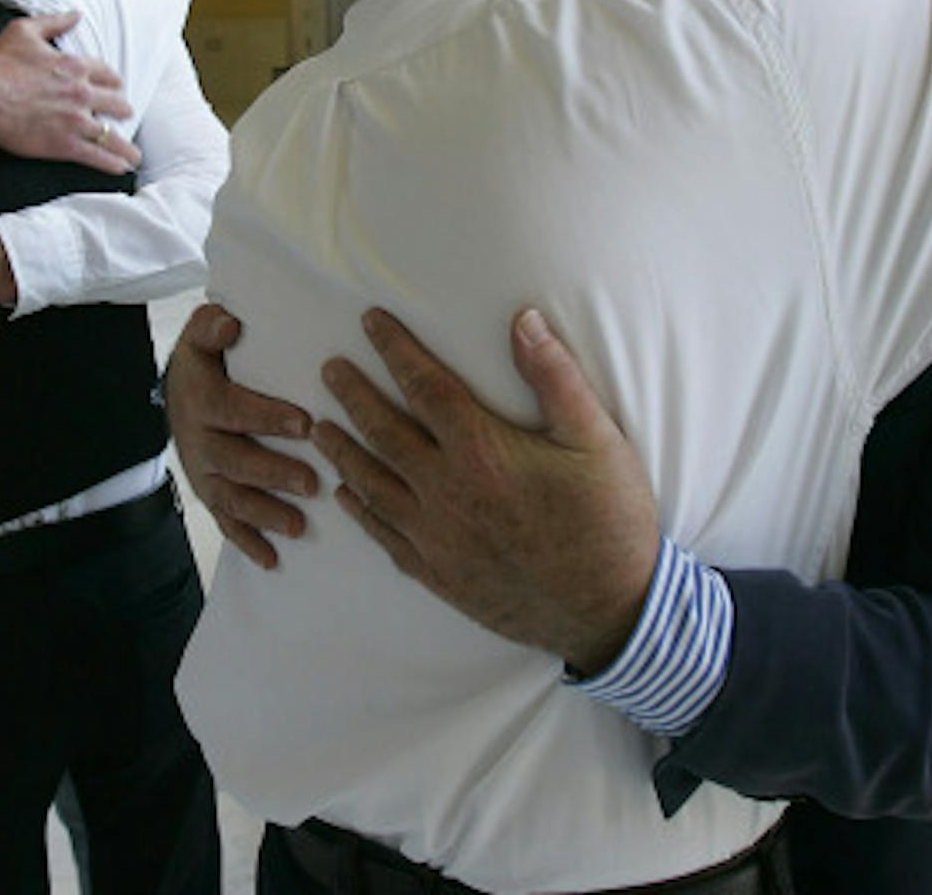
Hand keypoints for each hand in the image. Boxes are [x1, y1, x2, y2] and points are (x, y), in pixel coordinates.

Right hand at [0, 13, 140, 172]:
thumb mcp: (24, 31)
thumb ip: (54, 21)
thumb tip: (75, 14)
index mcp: (74, 66)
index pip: (105, 73)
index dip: (113, 81)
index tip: (116, 86)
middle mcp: (81, 93)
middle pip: (115, 103)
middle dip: (122, 109)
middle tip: (125, 114)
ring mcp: (76, 121)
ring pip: (111, 134)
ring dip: (125, 146)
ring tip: (134, 156)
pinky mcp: (65, 144)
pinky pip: (97, 155)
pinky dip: (112, 163)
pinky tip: (120, 167)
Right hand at [165, 303, 318, 568]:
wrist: (178, 391)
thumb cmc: (207, 360)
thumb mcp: (202, 333)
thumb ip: (212, 325)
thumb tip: (229, 325)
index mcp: (200, 398)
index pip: (233, 409)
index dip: (266, 417)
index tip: (304, 423)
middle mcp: (196, 440)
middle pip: (233, 461)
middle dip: (272, 473)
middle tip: (311, 482)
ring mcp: (202, 472)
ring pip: (230, 498)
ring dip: (263, 513)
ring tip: (297, 525)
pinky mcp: (210, 493)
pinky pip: (225, 522)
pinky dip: (246, 542)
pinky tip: (272, 560)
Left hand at [313, 306, 661, 672]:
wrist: (610, 612)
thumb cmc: (610, 520)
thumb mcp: (596, 439)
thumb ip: (555, 376)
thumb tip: (523, 320)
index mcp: (481, 450)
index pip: (424, 386)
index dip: (394, 349)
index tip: (370, 322)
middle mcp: (446, 491)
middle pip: (383, 432)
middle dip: (352, 395)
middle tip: (329, 370)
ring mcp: (436, 537)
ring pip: (371, 485)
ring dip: (342, 451)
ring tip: (320, 428)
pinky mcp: (438, 575)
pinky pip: (383, 536)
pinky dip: (359, 511)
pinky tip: (346, 495)